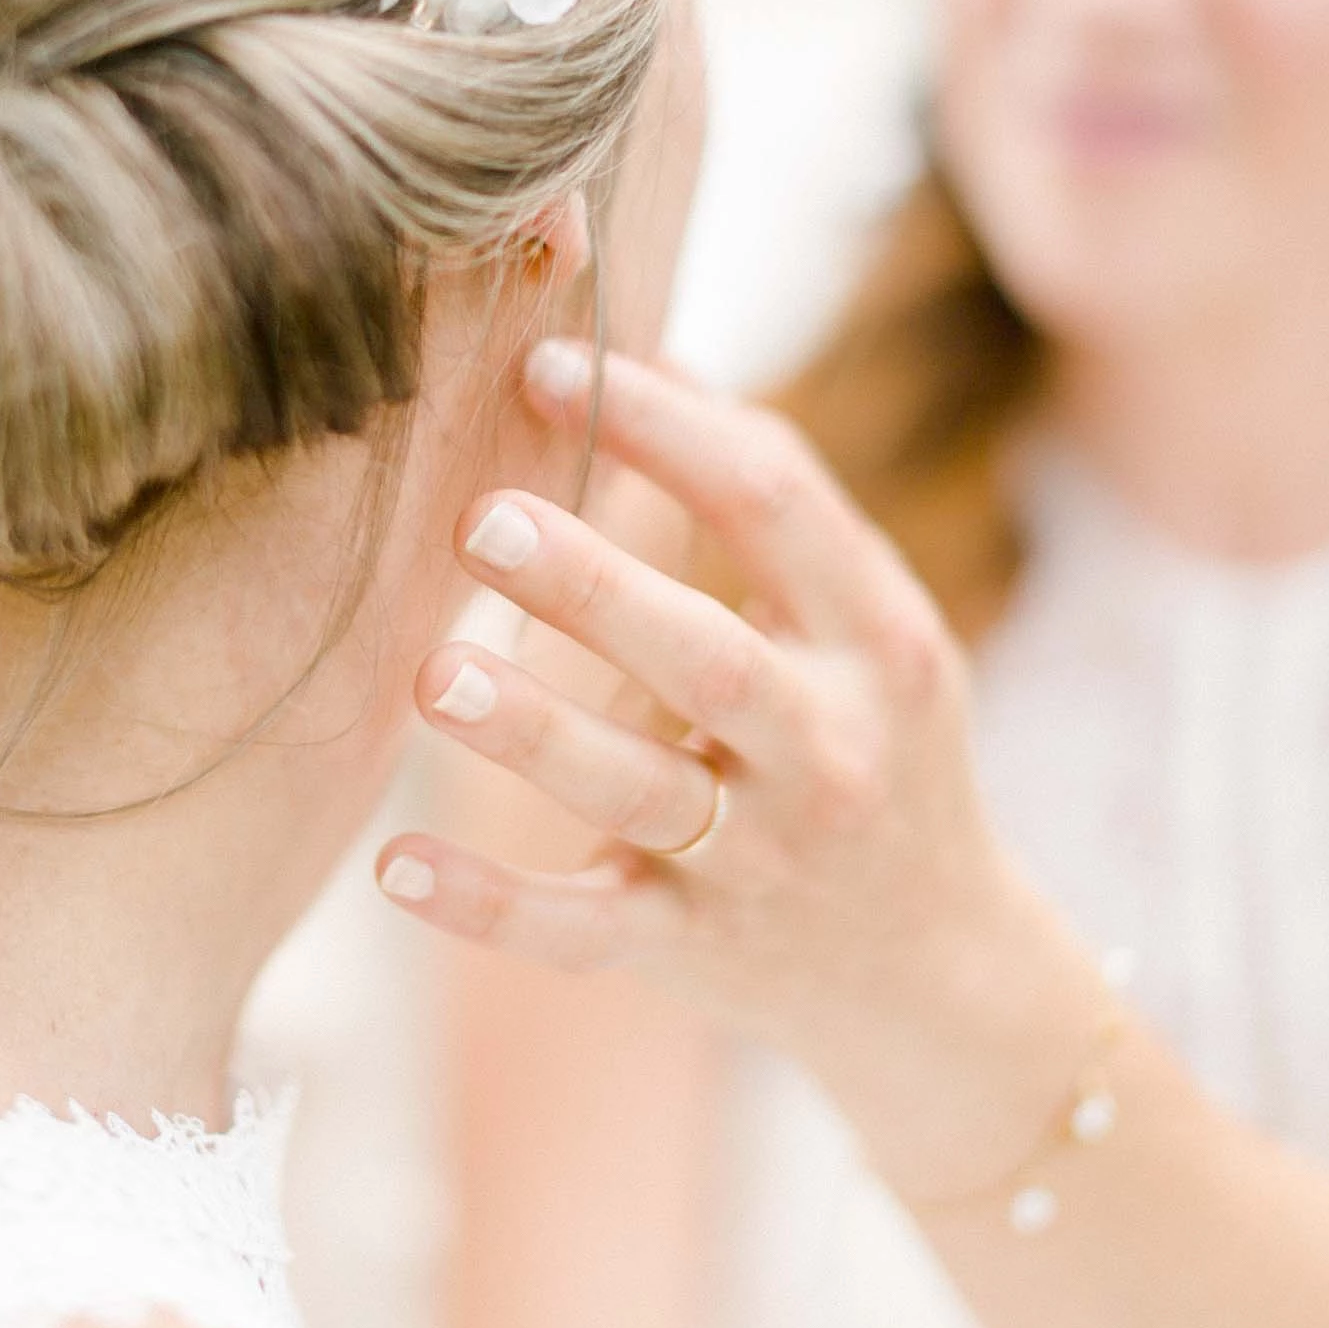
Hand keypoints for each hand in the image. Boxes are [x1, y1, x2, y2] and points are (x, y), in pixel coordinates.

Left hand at [379, 341, 1099, 1198]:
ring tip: (432, 671)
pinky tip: (393, 865)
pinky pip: (580, 931)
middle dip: (595, 587)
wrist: (935, 971)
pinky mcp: (688, 948)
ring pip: (638, 790)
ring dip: (532, 731)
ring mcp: (758, 859)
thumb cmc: (878, 744)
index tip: (548, 364)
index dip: (664, 427)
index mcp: (880, 640)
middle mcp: (830, 749)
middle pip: (709, 656)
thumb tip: (664, 355)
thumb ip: (778, 505)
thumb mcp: (870, 623)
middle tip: (478, 516)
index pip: (777, 506)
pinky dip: (488, 905)